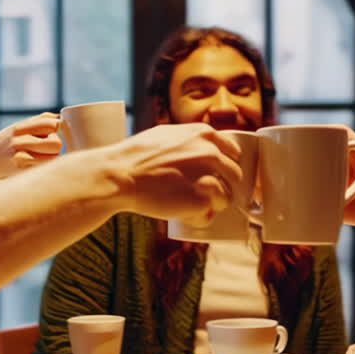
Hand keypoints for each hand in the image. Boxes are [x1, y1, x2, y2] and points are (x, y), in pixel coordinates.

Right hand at [0, 113, 62, 177]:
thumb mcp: (18, 127)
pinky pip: (44, 169)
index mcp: (21, 127)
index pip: (52, 124)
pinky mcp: (20, 170)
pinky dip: (45, 168)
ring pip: (53, 158)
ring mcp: (20, 156)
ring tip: (41, 158)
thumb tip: (61, 118)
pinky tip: (35, 166)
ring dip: (52, 159)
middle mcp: (19, 139)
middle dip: (56, 146)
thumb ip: (39, 120)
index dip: (57, 129)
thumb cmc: (5, 143)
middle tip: (47, 149)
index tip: (52, 133)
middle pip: (56, 143)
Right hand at [102, 123, 243, 221]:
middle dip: (224, 186)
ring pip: (226, 197)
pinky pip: (208, 215)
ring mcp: (208, 178)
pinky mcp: (200, 201)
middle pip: (234, 175)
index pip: (232, 151)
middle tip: (208, 195)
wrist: (120, 175)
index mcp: (204, 135)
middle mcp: (211, 154)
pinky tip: (189, 218)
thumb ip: (185, 138)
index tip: (222, 174)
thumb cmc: (135, 156)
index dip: (228, 165)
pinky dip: (200, 219)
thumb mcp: (165, 134)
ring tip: (196, 208)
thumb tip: (196, 144)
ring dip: (215, 205)